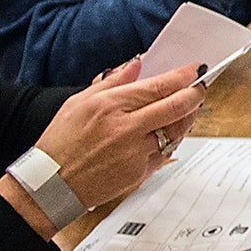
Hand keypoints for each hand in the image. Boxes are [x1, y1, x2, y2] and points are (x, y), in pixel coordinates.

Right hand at [0, 59, 206, 234]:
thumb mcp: (78, 103)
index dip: (185, 76)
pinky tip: (167, 132)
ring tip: (186, 109)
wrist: (50, 186)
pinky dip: (171, 139)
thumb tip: (137, 64)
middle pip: (177, 106)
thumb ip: (112, 82)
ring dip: (187, 117)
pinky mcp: (140, 172)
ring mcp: (135, 152)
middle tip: (200, 87)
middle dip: (195, 93)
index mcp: (109, 106)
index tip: (197, 70)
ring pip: (177, 130)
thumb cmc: (60, 143)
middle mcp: (126, 128)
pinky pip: (167, 151)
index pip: (159, 86)